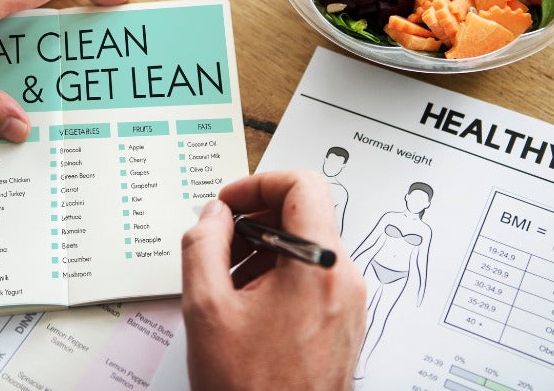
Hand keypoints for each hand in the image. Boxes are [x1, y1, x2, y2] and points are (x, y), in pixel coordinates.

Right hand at [181, 171, 366, 389]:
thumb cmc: (251, 388)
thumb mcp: (206, 308)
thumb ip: (203, 245)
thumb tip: (212, 215)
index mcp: (319, 266)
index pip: (303, 185)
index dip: (258, 183)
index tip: (228, 203)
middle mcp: (344, 279)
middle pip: (304, 215)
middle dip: (254, 221)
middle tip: (218, 242)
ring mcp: (350, 303)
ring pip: (307, 248)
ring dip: (263, 251)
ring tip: (226, 282)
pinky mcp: (345, 323)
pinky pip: (314, 279)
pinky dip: (279, 276)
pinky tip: (246, 305)